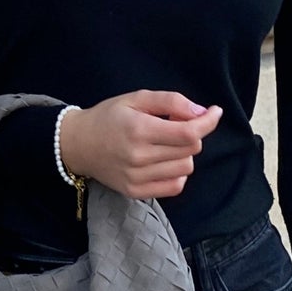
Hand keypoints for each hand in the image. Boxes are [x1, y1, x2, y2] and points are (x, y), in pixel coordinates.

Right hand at [58, 89, 221, 199]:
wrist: (77, 144)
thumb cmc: (108, 117)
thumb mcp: (136, 98)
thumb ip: (171, 101)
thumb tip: (201, 112)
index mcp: (140, 130)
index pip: (189, 133)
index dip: (208, 122)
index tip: (214, 112)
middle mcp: (139, 157)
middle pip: (191, 150)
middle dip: (191, 133)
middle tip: (174, 124)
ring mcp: (137, 178)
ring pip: (186, 168)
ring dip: (184, 153)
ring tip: (165, 143)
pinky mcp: (136, 192)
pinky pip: (175, 186)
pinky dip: (177, 173)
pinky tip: (164, 161)